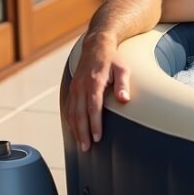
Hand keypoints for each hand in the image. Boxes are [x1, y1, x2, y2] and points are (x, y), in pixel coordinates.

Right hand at [64, 33, 130, 152]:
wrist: (96, 46)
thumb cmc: (113, 60)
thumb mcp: (123, 69)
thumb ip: (123, 84)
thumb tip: (124, 99)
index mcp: (94, 83)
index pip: (93, 108)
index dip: (94, 124)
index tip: (97, 138)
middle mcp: (81, 86)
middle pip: (80, 114)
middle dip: (82, 133)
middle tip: (86, 148)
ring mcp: (74, 87)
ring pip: (72, 113)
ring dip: (75, 130)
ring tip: (81, 144)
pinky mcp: (72, 89)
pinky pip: (68, 107)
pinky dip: (70, 121)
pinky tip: (74, 130)